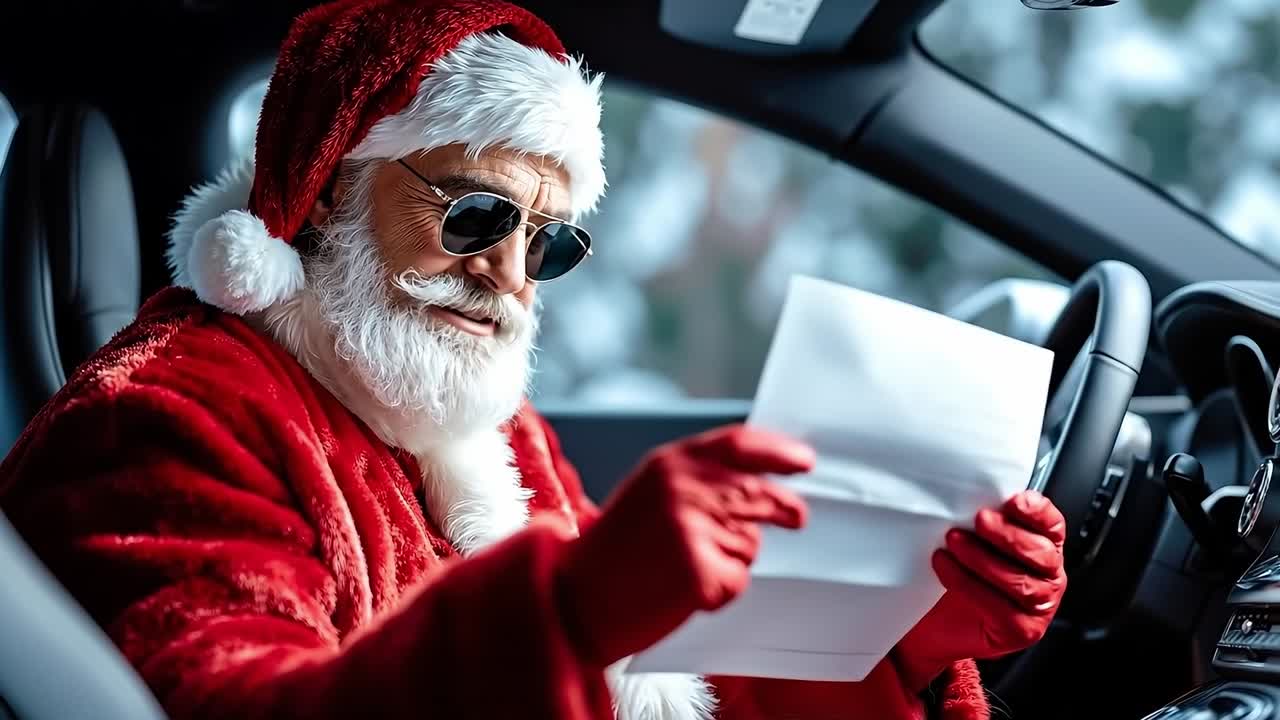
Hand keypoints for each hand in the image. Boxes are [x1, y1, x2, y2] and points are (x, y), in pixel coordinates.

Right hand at [554, 424, 812, 666]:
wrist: (572, 600)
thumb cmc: (611, 553)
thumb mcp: (646, 494)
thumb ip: (695, 480)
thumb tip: (753, 482)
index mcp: (667, 464)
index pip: (737, 445)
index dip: (777, 451)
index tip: (804, 460)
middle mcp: (683, 489)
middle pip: (757, 493)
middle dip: (783, 507)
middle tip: (797, 516)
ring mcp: (693, 530)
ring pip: (749, 543)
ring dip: (733, 559)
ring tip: (684, 569)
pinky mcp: (701, 572)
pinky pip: (737, 581)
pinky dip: (721, 591)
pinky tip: (684, 593)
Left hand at [892, 489, 1067, 690]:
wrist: (936, 623)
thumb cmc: (958, 575)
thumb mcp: (972, 539)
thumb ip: (983, 520)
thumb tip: (968, 491)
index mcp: (1043, 548)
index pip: (1052, 526)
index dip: (1038, 512)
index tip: (1014, 500)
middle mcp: (1048, 577)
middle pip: (1041, 553)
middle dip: (1008, 534)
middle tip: (979, 519)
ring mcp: (1038, 607)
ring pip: (1020, 582)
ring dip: (983, 558)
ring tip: (954, 541)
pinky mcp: (1020, 630)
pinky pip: (997, 606)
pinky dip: (967, 582)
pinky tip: (944, 566)